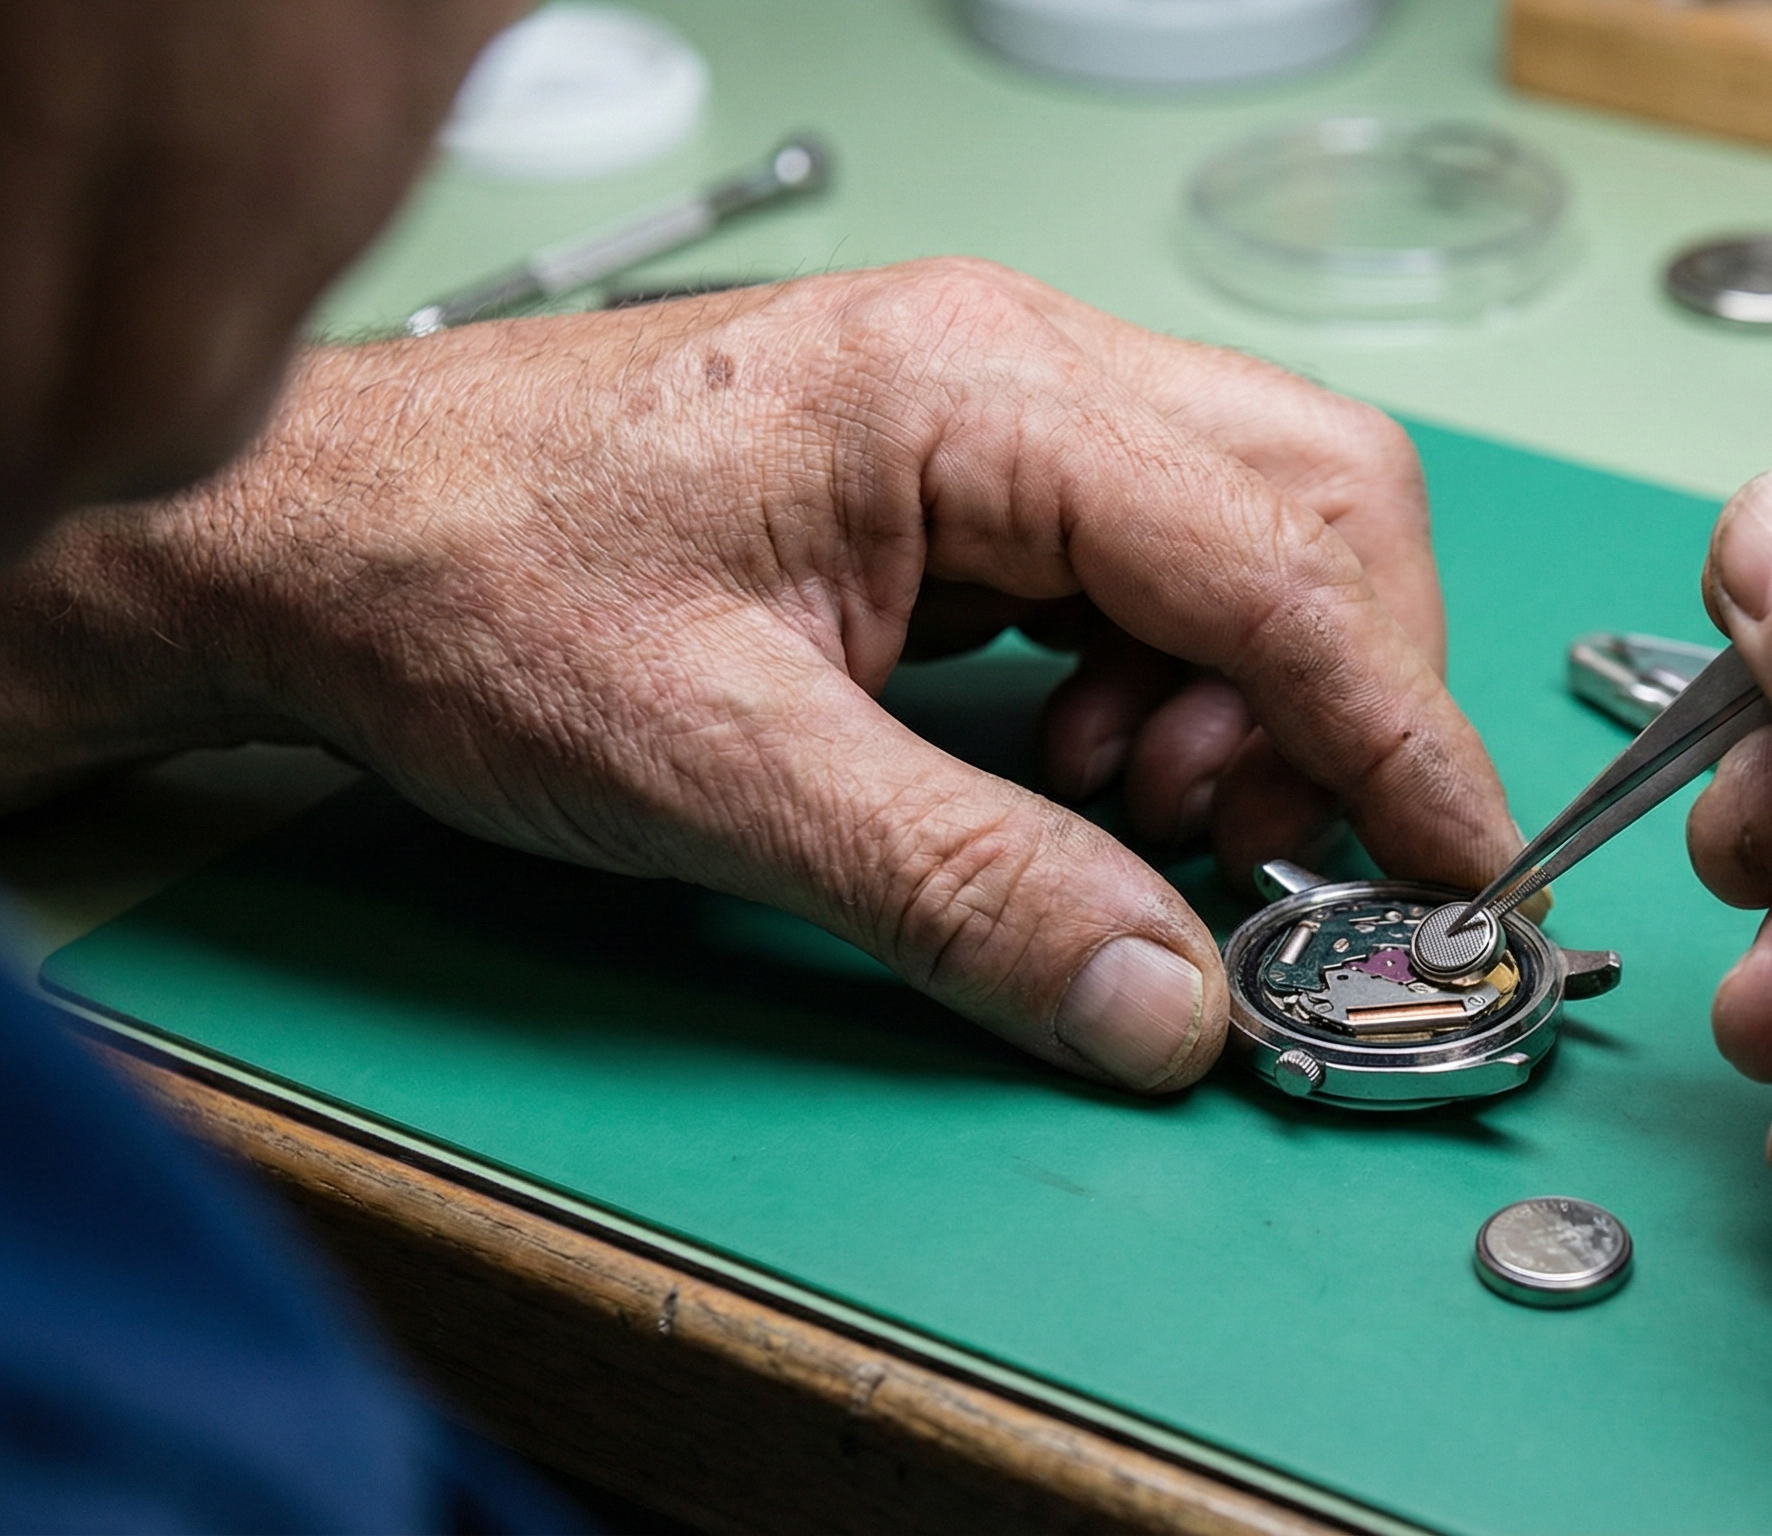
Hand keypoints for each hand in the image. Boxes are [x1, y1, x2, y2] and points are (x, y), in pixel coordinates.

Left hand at [0, 259, 1521, 1091]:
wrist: (307, 538)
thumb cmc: (465, 591)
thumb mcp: (717, 771)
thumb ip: (964, 885)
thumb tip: (1166, 999)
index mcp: (969, 390)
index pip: (1279, 552)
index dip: (1395, 725)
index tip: (1463, 864)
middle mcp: (1011, 362)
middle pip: (1318, 502)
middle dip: (1337, 694)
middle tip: (1244, 845)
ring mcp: (996, 407)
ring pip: (1259, 530)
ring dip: (1255, 697)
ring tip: (1130, 806)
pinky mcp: (970, 472)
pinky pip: (1162, 567)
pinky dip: (1179, 684)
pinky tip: (1086, 761)